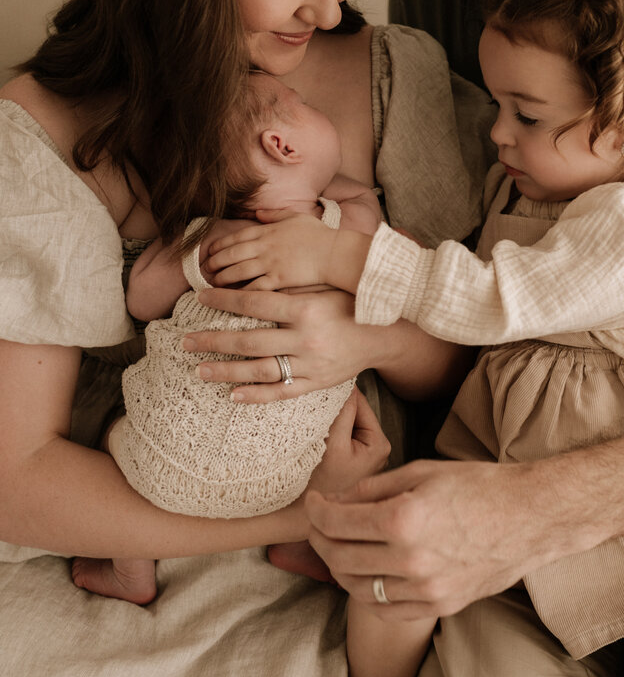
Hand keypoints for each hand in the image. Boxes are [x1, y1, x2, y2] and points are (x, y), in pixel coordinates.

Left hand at [183, 285, 393, 402]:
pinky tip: (232, 394)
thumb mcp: (321, 288)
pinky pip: (281, 392)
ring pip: (259, 370)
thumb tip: (249, 281)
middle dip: (213, 341)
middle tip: (186, 341)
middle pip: (249, 341)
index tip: (200, 297)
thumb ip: (288, 287)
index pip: (254, 304)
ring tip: (199, 370)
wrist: (384, 334)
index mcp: (306, 308)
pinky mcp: (316, 383)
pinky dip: (255, 396)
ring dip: (225, 371)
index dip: (224, 301)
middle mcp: (306, 338)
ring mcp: (310, 365)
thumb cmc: (350, 304)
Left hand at [205, 216, 334, 289]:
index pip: (236, 237)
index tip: (209, 251)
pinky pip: (254, 287)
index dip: (220, 244)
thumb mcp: (296, 216)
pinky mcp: (278, 280)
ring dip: (222, 278)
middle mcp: (265, 246)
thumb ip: (274, 214)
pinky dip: (240, 292)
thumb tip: (257, 211)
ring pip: (238, 271)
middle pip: (232, 254)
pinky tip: (231, 297)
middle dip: (216, 262)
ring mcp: (270, 263)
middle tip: (206, 269)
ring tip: (213, 284)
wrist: (334, 252)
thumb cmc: (318, 234)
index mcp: (268, 231)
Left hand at [305, 459, 541, 619]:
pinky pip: (386, 608)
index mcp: (403, 518)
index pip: (336, 521)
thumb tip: (338, 501)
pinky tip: (367, 573)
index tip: (313, 502)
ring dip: (339, 567)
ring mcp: (426, 588)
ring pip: (357, 587)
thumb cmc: (479, 486)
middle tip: (318, 524)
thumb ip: (374, 487)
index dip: (315, 510)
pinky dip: (367, 592)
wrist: (530, 517)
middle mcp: (410, 559)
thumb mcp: (422, 472)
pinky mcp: (439, 605)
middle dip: (320, 538)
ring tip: (339, 548)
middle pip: (339, 556)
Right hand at [306, 386, 389, 496]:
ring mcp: (363, 457)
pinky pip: (337, 437)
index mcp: (380, 444)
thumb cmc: (316, 483)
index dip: (338, 393)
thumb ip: (343, 409)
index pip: (360, 403)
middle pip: (353, 413)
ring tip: (312, 431)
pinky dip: (325, 433)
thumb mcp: (333, 442)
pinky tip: (312, 442)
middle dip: (334, 409)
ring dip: (328, 421)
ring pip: (343, 424)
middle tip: (312, 412)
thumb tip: (346, 382)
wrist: (296, 516)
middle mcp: (377, 451)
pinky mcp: (348, 463)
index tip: (320, 388)